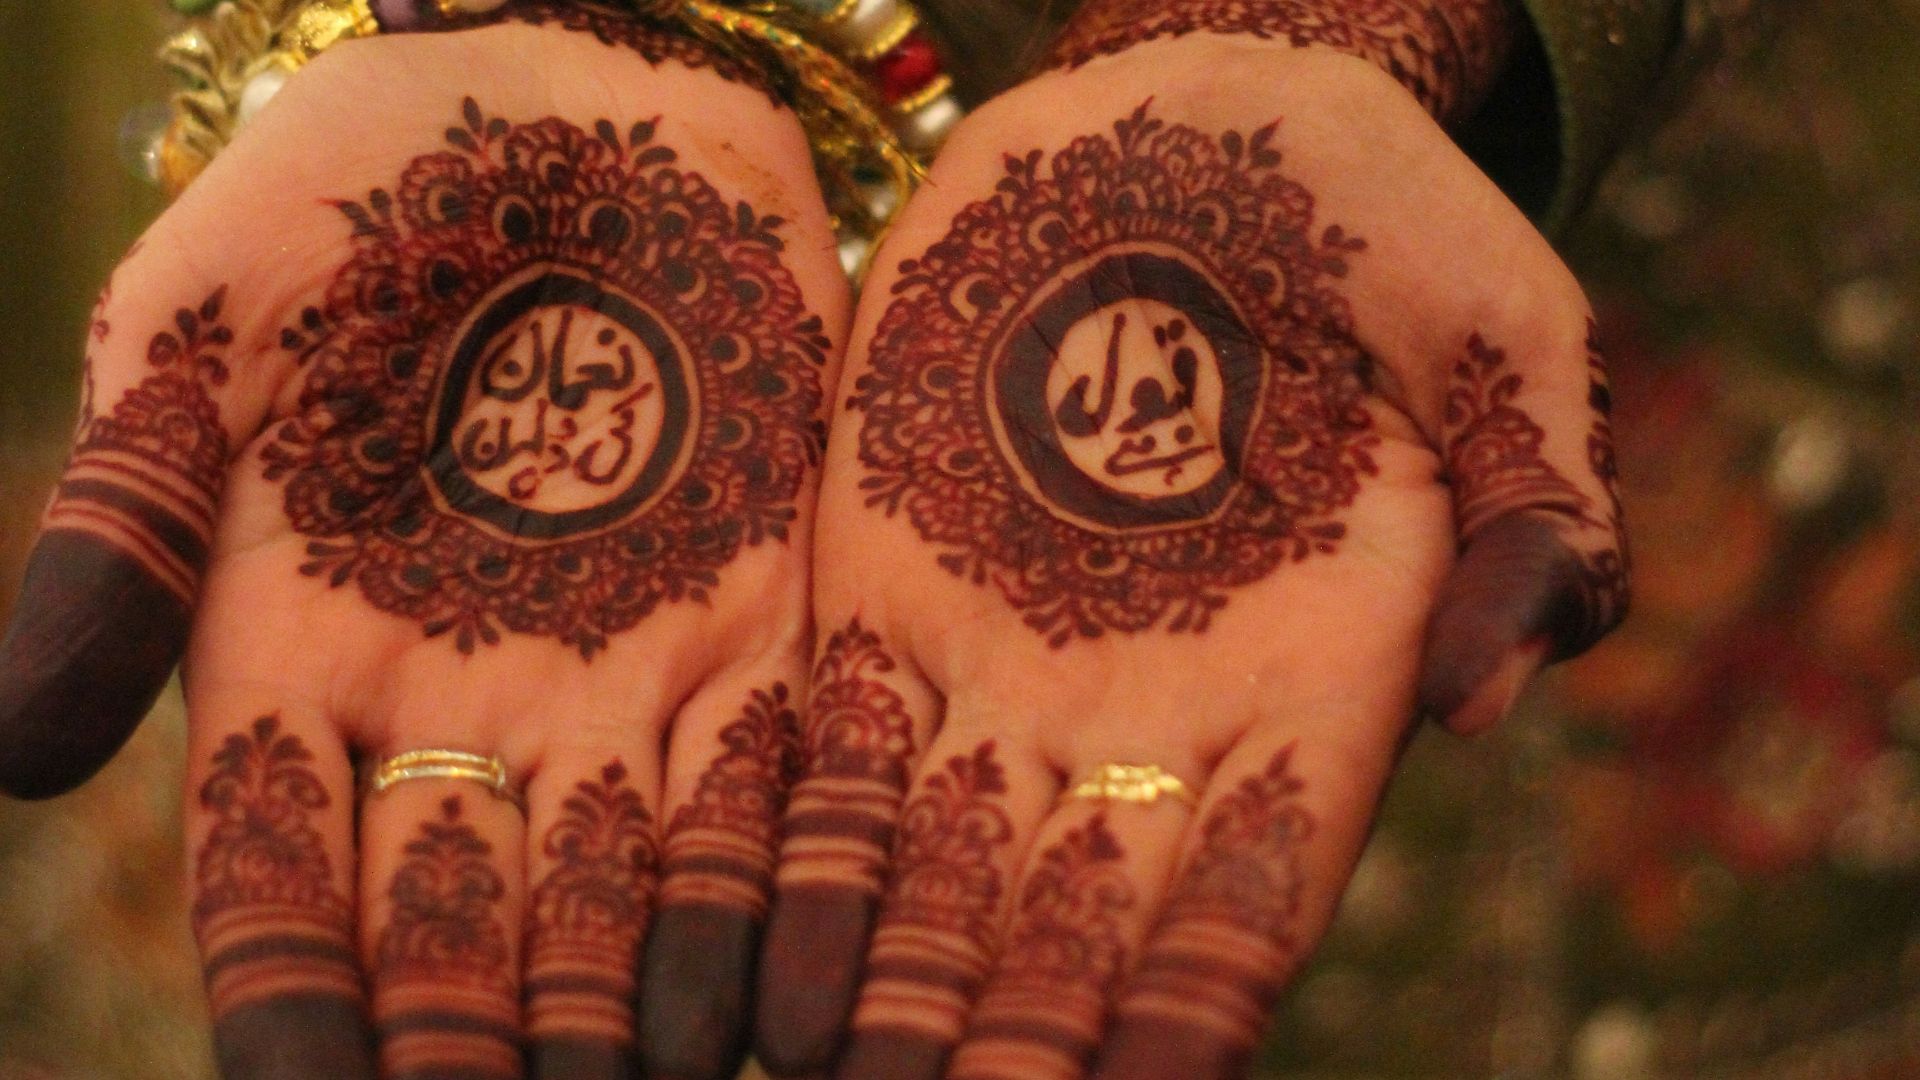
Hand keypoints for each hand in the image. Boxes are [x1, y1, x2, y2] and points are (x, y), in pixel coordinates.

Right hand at [0, 14, 843, 1079]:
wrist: (574, 90)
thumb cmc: (355, 189)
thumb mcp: (203, 330)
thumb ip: (123, 526)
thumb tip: (14, 754)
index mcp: (300, 651)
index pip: (282, 883)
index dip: (297, 1010)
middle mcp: (460, 695)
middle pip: (459, 929)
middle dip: (476, 1053)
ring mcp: (618, 663)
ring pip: (615, 895)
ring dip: (623, 1016)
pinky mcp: (759, 607)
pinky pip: (762, 785)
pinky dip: (764, 898)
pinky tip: (774, 1000)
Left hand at [753, 30, 1624, 1079]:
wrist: (1190, 124)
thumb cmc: (1378, 223)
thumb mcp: (1506, 336)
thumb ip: (1535, 512)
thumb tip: (1489, 698)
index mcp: (1312, 679)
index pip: (1254, 890)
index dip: (1199, 1004)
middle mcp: (1150, 708)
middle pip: (1077, 924)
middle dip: (1021, 1038)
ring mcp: (1004, 659)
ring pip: (937, 873)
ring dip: (890, 989)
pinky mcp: (882, 589)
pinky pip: (825, 751)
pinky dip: (793, 864)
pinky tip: (755, 971)